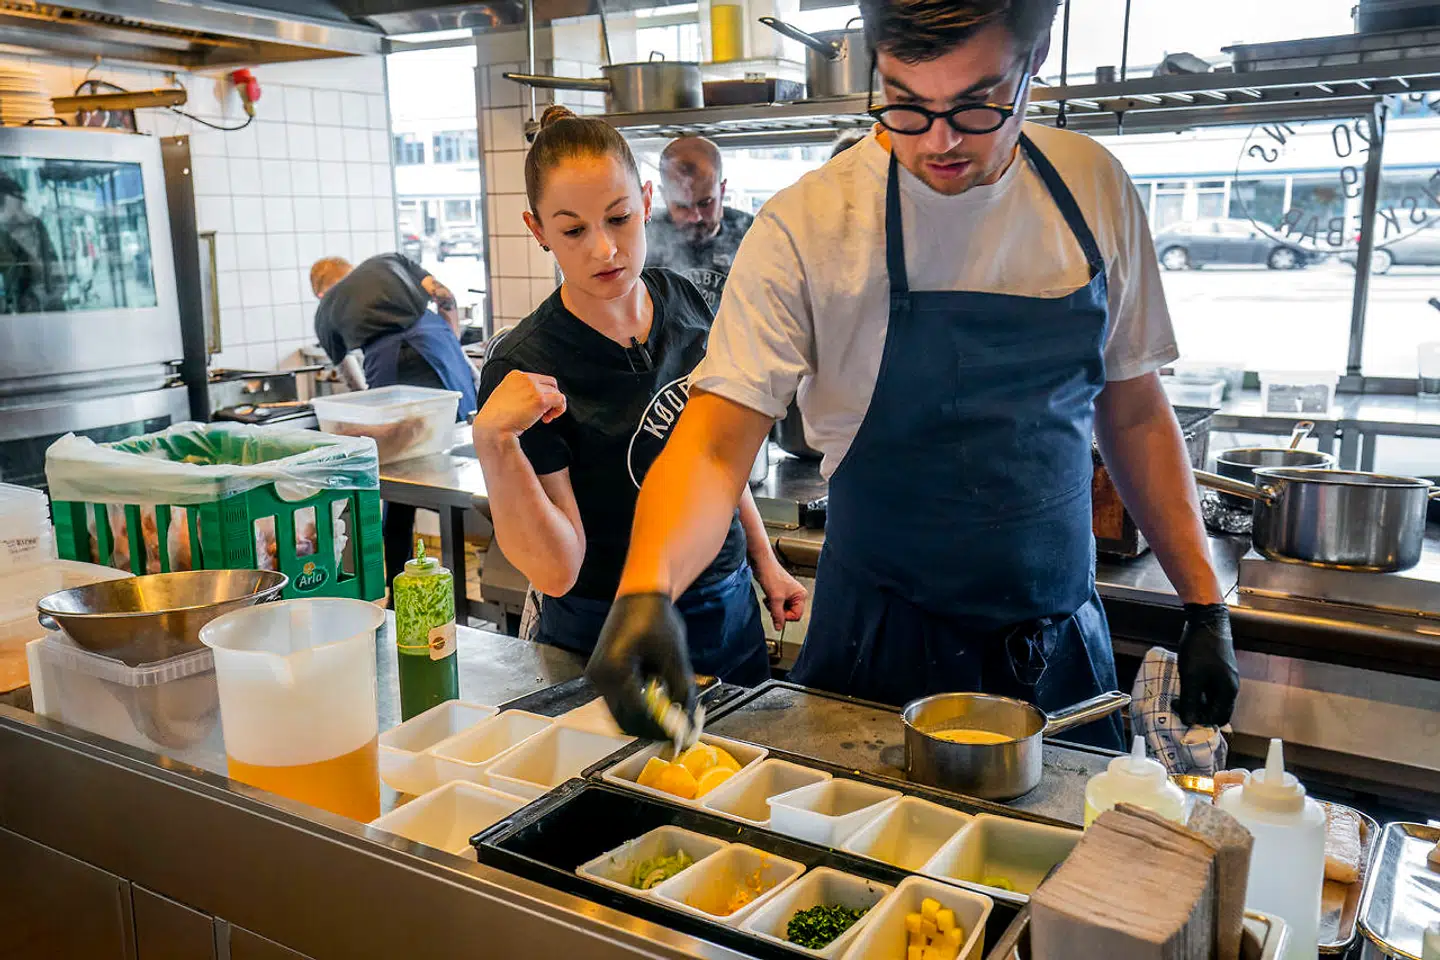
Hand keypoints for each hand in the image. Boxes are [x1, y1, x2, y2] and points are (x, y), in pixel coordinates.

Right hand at [473, 371, 565, 445]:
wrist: (493, 429)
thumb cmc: (496, 419)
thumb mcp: (505, 396)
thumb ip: (519, 392)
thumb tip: (535, 397)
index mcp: (515, 375)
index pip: (538, 379)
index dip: (540, 393)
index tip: (533, 407)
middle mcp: (525, 378)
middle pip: (550, 383)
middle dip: (550, 397)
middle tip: (542, 412)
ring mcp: (533, 388)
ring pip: (556, 392)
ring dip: (553, 406)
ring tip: (542, 418)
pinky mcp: (540, 399)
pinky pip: (560, 399)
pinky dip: (560, 409)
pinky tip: (548, 418)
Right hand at [586, 593, 695, 739]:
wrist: (639, 595)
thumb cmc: (656, 618)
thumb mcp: (675, 656)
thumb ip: (682, 690)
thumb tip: (689, 721)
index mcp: (614, 669)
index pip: (637, 714)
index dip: (660, 728)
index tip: (680, 735)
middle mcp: (599, 676)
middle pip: (624, 720)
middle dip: (651, 728)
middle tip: (676, 731)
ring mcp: (596, 676)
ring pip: (619, 714)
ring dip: (643, 718)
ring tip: (669, 713)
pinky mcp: (600, 675)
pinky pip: (617, 701)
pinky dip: (637, 706)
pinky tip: (656, 698)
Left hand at [754, 560, 806, 630]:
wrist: (762, 565)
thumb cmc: (771, 576)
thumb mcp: (775, 599)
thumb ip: (777, 615)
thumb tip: (779, 627)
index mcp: (801, 595)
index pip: (796, 616)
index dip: (785, 616)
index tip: (777, 611)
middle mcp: (797, 595)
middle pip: (789, 613)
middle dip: (779, 610)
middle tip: (772, 603)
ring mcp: (789, 594)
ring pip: (783, 610)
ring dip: (774, 607)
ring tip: (770, 598)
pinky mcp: (782, 592)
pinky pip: (778, 604)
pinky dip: (772, 603)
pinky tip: (769, 596)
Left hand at [1176, 603, 1239, 726]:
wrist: (1207, 619)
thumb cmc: (1200, 648)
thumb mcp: (1191, 677)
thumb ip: (1190, 700)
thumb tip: (1188, 722)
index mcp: (1228, 692)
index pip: (1216, 719)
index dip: (1198, 720)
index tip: (1180, 713)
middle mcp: (1230, 687)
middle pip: (1216, 710)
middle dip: (1198, 712)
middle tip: (1179, 707)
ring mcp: (1225, 677)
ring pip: (1211, 698)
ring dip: (1196, 701)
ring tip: (1179, 696)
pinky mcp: (1218, 669)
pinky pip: (1209, 687)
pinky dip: (1197, 690)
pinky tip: (1184, 685)